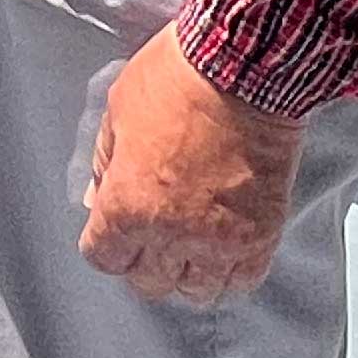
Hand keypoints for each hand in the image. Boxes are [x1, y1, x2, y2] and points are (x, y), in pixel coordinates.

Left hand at [79, 30, 302, 305]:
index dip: (107, 243)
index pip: (104, 258)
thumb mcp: (119, 109)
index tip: (114, 230)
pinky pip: (242, 280)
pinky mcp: (261, 236)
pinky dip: (230, 271)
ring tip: (191, 244)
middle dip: (144, 261)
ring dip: (189, 272)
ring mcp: (219, 240)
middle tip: (152, 235)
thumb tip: (97, 197)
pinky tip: (225, 246)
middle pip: (149, 283)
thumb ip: (105, 162)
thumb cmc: (178, 77)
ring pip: (197, 291)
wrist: (246, 66)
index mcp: (126, 204)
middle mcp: (170, 233)